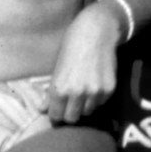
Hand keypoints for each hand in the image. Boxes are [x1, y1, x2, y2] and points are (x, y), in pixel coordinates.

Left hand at [45, 0, 126, 119]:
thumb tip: (42, 110)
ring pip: (87, 111)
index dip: (56, 114)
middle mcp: (77, 93)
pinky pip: (100, 102)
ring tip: (83, 89)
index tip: (58, 110)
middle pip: (72, 118)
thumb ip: (49, 93)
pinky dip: (96, 97)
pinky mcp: (108, 89)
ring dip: (84, 105)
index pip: (56, 116)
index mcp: (59, 89)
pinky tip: (94, 82)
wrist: (95, 32)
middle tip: (70, 102)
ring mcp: (94, 92)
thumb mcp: (56, 69)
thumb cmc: (70, 48)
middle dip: (70, 112)